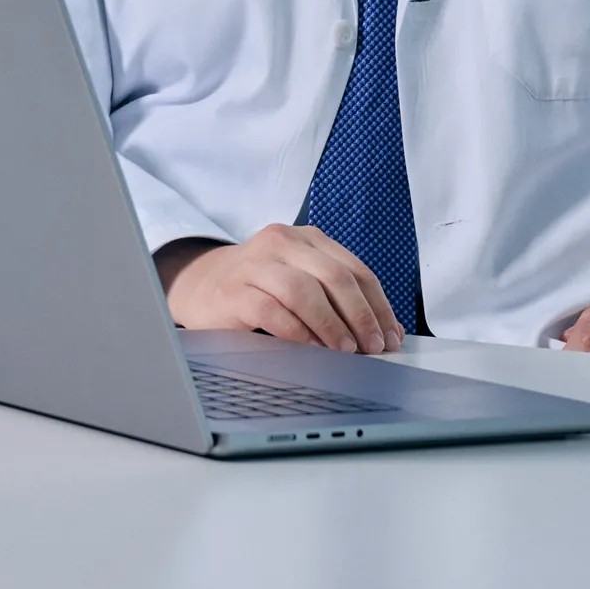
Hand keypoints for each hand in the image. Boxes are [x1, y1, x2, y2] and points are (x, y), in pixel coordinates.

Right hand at [158, 225, 404, 353]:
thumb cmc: (259, 287)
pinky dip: (296, 331)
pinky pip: (271, 310)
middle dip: (360, 315)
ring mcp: (255, 264)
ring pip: (304, 291)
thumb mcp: (300, 281)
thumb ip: (337, 298)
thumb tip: (384, 330)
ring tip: (345, 350)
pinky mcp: (233, 291)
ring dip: (331, 324)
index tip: (390, 335)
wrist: (199, 284)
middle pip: (334, 277)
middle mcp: (282, 242)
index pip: (354, 268)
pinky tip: (310, 348)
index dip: (377, 304)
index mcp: (306, 238)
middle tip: (372, 346)